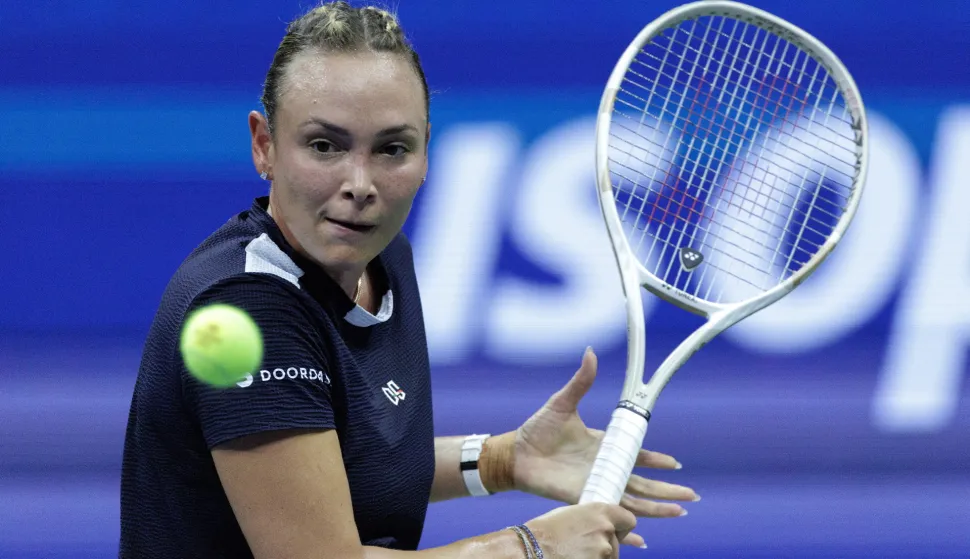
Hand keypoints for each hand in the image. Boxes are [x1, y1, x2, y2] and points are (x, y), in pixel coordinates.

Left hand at [505, 348, 699, 545]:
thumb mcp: (562, 403)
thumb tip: (591, 353)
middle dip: (668, 490)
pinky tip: (642, 542)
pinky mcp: (583, 499)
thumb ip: (581, 381)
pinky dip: (626, 531)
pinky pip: (609, 515)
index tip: (676, 465)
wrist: (516, 453)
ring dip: (657, 509)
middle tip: (692, 495)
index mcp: (603, 446)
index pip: (638, 455)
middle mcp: (604, 468)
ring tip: (680, 512)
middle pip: (644, 483)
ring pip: (634, 501)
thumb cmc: (537, 429)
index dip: (657, 461)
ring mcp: (595, 486)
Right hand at [524, 502, 637, 558]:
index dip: (621, 528)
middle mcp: (606, 530)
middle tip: (580, 546)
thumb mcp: (572, 514)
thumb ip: (593, 519)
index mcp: (600, 511)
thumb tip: (606, 528)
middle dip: (603, 545)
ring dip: (597, 556)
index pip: (629, 520)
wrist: (530, 549)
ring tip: (573, 554)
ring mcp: (604, 552)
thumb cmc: (545, 530)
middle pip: (616, 542)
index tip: (612, 532)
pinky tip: (572, 558)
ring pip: (608, 557)